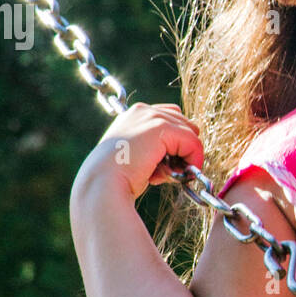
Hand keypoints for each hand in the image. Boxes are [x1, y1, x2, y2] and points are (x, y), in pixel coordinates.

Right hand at [79, 102, 204, 200]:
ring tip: (164, 175)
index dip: (176, 143)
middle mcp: (142, 110)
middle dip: (182, 149)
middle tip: (167, 172)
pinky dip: (193, 160)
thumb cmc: (116, 179)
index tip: (164, 167)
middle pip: (185, 123)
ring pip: (191, 134)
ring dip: (186, 157)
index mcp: (133, 115)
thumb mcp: (135, 158)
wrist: (102, 185)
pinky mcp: (161, 127)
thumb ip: (154, 150)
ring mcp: (151, 116)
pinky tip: (172, 176)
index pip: (171, 118)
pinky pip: (193, 143)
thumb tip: (180, 157)